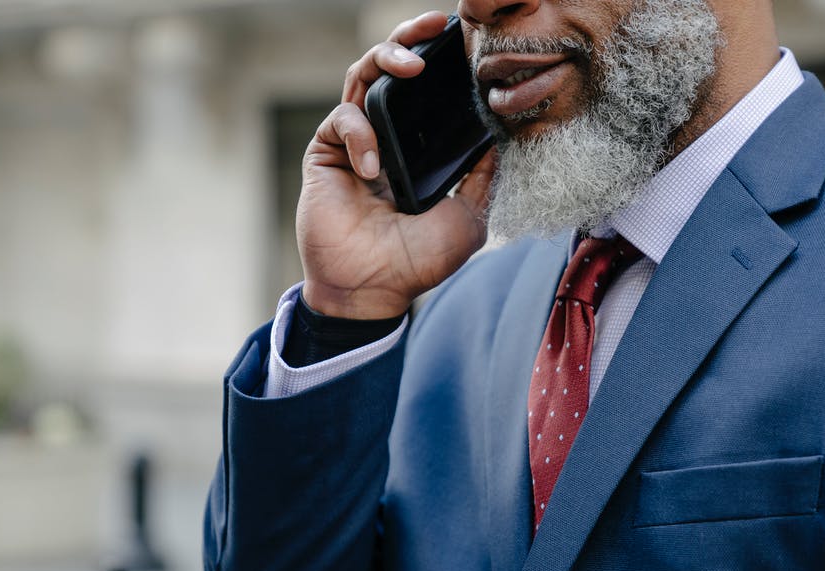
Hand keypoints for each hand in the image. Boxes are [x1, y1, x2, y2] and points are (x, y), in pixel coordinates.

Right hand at [296, 11, 495, 319]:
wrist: (373, 289)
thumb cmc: (417, 262)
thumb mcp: (467, 218)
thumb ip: (481, 179)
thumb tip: (500, 141)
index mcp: (415, 150)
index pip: (424, 93)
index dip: (439, 63)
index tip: (463, 42)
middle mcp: (384, 139)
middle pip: (390, 69)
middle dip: (410, 37)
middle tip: (434, 25)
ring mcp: (353, 143)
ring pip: (361, 77)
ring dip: (386, 58)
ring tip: (409, 64)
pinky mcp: (325, 153)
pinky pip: (342, 119)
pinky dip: (360, 133)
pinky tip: (373, 167)